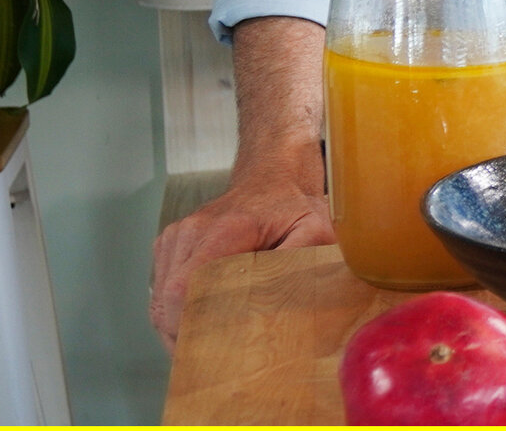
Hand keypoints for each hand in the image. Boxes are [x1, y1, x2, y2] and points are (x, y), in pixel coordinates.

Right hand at [150, 175, 333, 345]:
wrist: (272, 178)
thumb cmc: (293, 206)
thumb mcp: (315, 228)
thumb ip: (303, 257)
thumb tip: (286, 290)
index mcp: (225, 229)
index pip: (185, 288)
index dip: (188, 325)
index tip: (206, 349)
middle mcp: (191, 231)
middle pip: (167, 300)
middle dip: (182, 334)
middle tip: (207, 359)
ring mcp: (176, 237)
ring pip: (159, 298)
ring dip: (175, 325)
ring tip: (202, 346)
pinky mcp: (169, 244)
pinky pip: (160, 288)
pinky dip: (173, 310)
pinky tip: (196, 323)